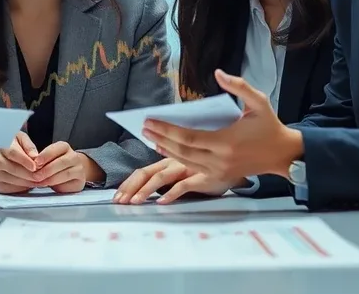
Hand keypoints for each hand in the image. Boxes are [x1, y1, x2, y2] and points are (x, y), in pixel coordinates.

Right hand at [0, 132, 39, 193]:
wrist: (2, 159)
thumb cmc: (15, 147)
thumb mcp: (22, 140)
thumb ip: (29, 146)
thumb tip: (34, 156)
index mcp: (3, 146)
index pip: (12, 153)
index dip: (24, 160)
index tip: (34, 166)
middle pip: (13, 168)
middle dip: (28, 174)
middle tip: (40, 176)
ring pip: (12, 179)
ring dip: (26, 182)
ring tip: (38, 181)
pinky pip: (10, 188)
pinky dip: (22, 188)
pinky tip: (30, 185)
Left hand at [31, 142, 99, 192]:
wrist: (70, 175)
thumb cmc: (53, 166)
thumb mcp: (46, 160)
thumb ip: (40, 160)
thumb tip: (30, 162)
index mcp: (64, 147)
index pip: (55, 149)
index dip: (45, 155)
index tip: (35, 162)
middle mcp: (74, 156)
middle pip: (61, 161)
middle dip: (46, 169)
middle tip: (35, 175)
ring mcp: (79, 168)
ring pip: (66, 172)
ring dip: (51, 178)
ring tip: (39, 182)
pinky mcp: (80, 180)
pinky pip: (69, 182)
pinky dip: (57, 184)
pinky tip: (48, 186)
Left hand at [113, 158, 232, 204]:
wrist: (242, 156)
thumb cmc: (215, 155)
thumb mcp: (191, 158)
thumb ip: (174, 162)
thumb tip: (153, 170)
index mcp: (171, 157)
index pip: (145, 168)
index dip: (128, 181)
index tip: (116, 194)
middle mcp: (177, 161)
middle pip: (148, 172)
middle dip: (130, 186)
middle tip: (119, 200)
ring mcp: (188, 169)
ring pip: (161, 177)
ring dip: (145, 190)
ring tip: (133, 202)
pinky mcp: (202, 178)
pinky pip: (183, 186)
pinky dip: (171, 194)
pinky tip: (161, 203)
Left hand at [142, 69, 302, 179]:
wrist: (283, 154)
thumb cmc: (269, 125)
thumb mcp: (259, 101)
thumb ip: (239, 86)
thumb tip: (218, 73)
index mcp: (226, 142)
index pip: (188, 138)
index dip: (167, 130)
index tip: (150, 121)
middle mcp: (220, 160)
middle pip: (182, 151)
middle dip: (161, 139)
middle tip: (144, 127)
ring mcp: (219, 172)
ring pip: (184, 163)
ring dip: (165, 150)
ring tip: (151, 137)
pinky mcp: (220, 178)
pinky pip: (192, 172)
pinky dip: (176, 162)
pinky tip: (166, 152)